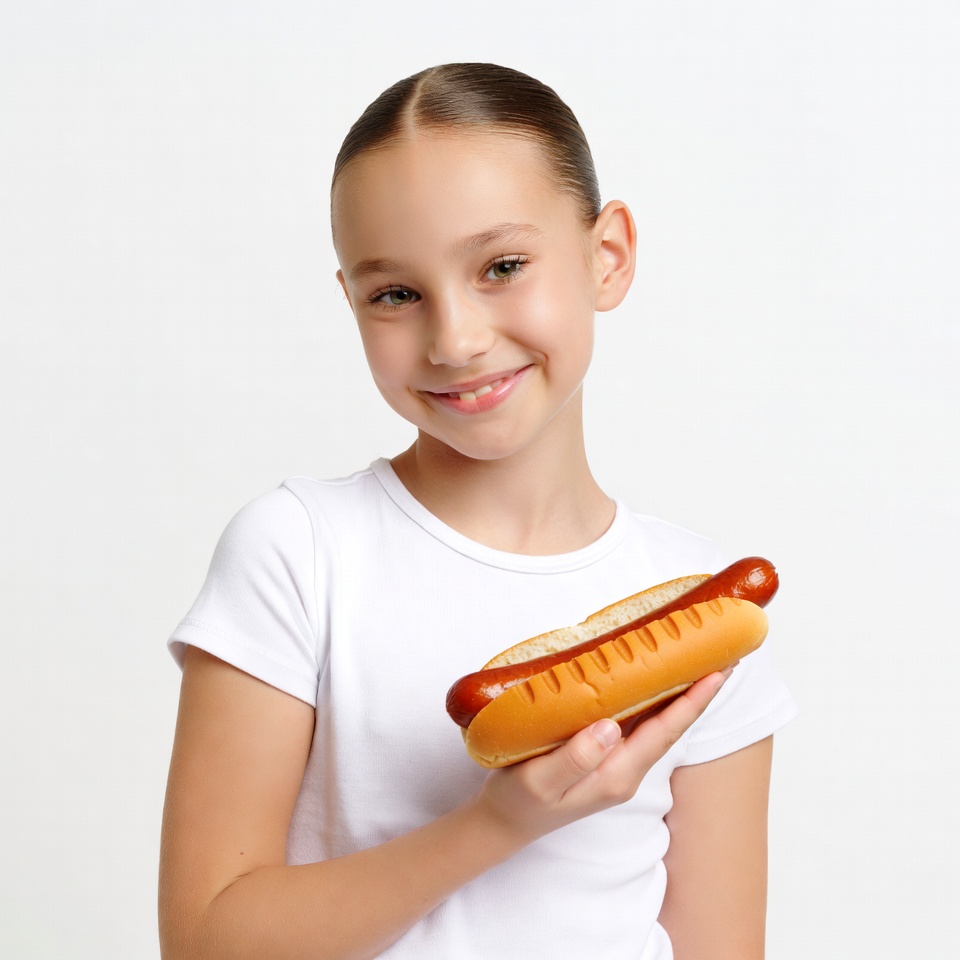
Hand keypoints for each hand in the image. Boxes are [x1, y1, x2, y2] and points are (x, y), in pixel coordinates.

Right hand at [472, 669, 732, 845]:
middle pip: (672, 724)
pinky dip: (652, 696)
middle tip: (722, 652)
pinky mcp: (603, 753)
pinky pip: (637, 720)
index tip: (718, 671)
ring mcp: (617, 762)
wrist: (504, 822)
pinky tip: (652, 676)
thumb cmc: (518, 802)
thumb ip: (575, 758)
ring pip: (657, 721)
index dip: (694, 701)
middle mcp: (626, 769)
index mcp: (618, 775)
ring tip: (697, 657)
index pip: (665, 731)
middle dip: (699, 690)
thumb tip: (610, 727)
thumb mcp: (540, 782)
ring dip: (680, 691)